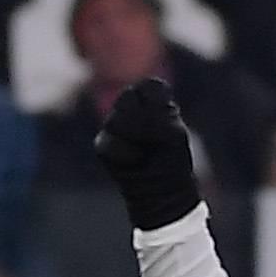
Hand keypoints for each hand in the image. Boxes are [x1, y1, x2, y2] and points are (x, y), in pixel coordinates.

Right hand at [93, 77, 202, 231]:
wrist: (162, 190)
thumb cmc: (171, 159)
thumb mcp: (172, 135)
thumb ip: (151, 119)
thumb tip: (120, 120)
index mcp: (152, 99)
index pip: (148, 86)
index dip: (157, 104)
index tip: (168, 123)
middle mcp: (130, 108)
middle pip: (127, 97)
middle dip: (144, 120)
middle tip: (155, 140)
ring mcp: (113, 124)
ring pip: (115, 119)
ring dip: (135, 137)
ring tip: (146, 152)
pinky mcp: (103, 144)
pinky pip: (108, 142)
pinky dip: (125, 153)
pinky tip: (136, 162)